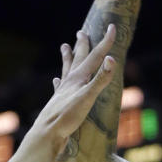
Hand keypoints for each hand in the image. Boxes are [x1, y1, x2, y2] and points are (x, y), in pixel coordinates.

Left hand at [35, 26, 116, 158]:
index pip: (96, 55)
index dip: (106, 41)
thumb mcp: (88, 97)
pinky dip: (59, 80)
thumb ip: (100, 79)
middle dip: (82, 45)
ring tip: (65, 47)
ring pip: (66, 69)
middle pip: (78, 58)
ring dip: (67, 58)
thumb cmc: (67, 116)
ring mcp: (62, 91)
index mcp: (78, 77)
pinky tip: (56, 80)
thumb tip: (111, 59)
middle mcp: (69, 81)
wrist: (47, 134)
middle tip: (81, 32)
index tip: (113, 26)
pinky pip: (59, 87)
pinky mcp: (59, 103)